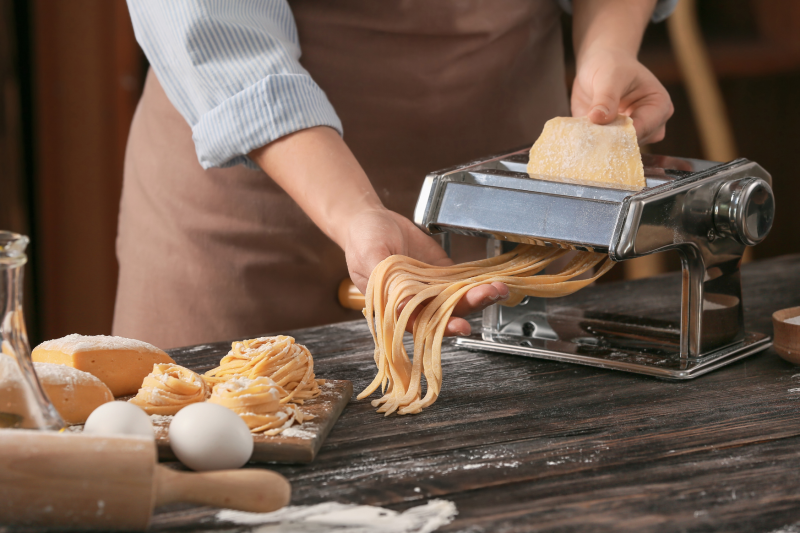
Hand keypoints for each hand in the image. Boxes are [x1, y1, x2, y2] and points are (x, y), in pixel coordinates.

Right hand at [342, 207, 508, 335]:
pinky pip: (461, 280)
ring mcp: (430, 287)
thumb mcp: (370, 256)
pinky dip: (477, 281)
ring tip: (497, 287)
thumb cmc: (362, 239)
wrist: (371, 219)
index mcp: (393, 306)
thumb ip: (385, 280)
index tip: (460, 325)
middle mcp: (415, 302)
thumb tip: (401, 305)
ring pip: (457, 298)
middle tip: (489, 294)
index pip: (419, 323)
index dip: (441, 326)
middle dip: (469, 306)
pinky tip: (492, 278)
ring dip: (478, 295)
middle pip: (445, 312)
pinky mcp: (441, 272)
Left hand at [571, 48, 672, 143]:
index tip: (601, 135)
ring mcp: (632, 134)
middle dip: (612, 142)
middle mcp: (650, 124)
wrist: (598, 64)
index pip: (644, 128)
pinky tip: (582, 140)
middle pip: (634, 144)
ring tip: (586, 137)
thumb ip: (606, 97)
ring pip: (620, 150)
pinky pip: (605, 149)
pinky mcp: (614, 139)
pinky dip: (593, 146)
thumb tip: (598, 118)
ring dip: (602, 146)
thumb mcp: (609, 76)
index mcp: (659, 106)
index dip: (623, 134)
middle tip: (590, 138)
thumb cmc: (611, 65)